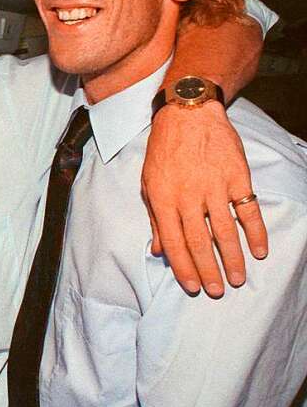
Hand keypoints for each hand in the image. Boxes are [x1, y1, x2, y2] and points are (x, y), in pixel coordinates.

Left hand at [143, 102, 267, 296]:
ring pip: (225, 230)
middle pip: (200, 241)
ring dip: (232, 258)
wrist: (188, 115)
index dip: (183, 267)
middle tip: (216, 291)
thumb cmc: (164, 152)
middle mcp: (188, 195)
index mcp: (163, 199)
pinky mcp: (237, 177)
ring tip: (236, 279)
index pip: (173, 242)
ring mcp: (214, 186)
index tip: (192, 286)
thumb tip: (158, 250)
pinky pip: (248, 209)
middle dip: (208, 270)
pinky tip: (259, 250)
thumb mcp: (149, 184)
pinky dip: (255, 232)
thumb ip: (155, 219)